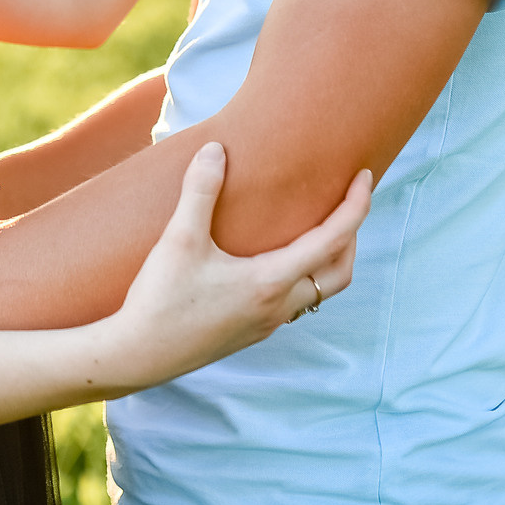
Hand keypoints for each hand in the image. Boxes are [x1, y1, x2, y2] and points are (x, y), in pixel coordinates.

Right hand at [100, 143, 371, 392]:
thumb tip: (216, 149)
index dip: (356, 206)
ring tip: (317, 228)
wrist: (138, 355)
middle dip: (351, 235)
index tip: (366, 176)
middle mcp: (278, 306)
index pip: (332, 239)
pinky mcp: (249, 331)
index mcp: (271, 281)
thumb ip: (200, 192)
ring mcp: (265, 323)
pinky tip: (276, 261)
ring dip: (329, 260)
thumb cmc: (160, 300)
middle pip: (339, 272)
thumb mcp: (179, 240)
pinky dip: (304, 276)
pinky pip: (294, 303)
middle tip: (347, 202)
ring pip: (319, 292)